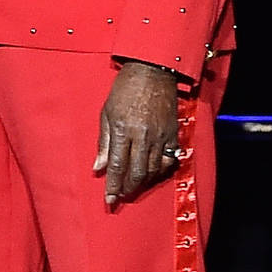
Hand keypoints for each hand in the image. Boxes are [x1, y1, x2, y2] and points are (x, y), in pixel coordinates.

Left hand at [92, 60, 180, 208]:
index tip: (109, 201)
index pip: (117, 166)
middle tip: (122, 196)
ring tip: (135, 186)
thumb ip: (104, 142)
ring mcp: (160, 135)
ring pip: (154, 169)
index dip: (113, 187)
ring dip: (144, 182)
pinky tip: (154, 173)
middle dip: (128, 188)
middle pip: (137, 172)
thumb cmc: (125, 88)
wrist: (153, 70)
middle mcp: (143, 136)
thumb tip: (98, 168)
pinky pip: (169, 159)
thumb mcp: (107, 112)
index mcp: (123, 130)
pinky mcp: (173, 132)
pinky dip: (161, 170)